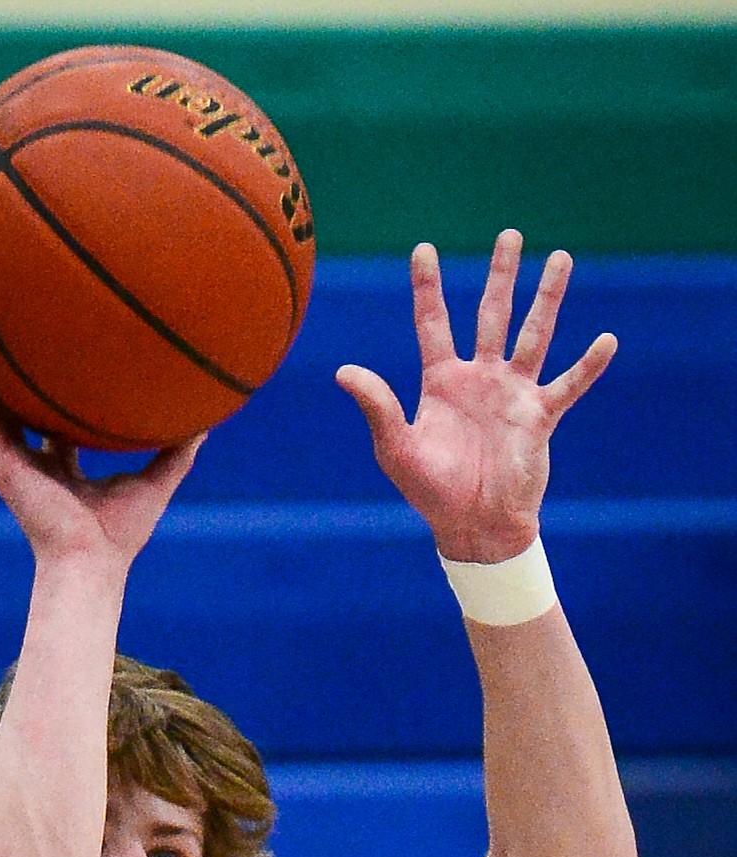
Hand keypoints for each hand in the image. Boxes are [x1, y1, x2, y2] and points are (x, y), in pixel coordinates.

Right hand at [0, 344, 203, 570]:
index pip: (46, 424)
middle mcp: (32, 462)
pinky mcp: (2, 467)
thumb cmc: (121, 536)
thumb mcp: (155, 483)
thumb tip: (206, 421)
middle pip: (6, 411)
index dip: (43, 397)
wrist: (93, 563)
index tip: (42, 363)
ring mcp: (13, 463)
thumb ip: (177, 452)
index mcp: (60, 467)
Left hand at [336, 229, 616, 560]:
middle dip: (501, 275)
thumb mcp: (396, 449)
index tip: (424, 249)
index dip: (428, 287)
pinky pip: (568, 386)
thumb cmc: (430, 492)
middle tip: (510, 234)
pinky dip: (588, 365)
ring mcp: (512, 395)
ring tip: (561, 258)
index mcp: (441, 382)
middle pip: (492, 314)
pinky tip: (607, 341)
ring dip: (548, 297)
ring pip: (534, 334)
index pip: (433, 323)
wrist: (474, 526)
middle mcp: (479, 380)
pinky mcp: (539, 417)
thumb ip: (376, 408)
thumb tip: (343, 372)